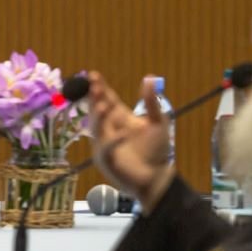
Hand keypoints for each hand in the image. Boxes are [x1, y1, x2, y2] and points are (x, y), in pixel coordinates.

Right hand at [87, 72, 175, 209]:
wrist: (158, 175)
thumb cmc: (156, 149)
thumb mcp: (158, 122)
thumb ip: (152, 102)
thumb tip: (150, 77)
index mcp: (120, 117)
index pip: (107, 99)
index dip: (100, 87)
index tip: (93, 75)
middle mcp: (109, 129)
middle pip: (98, 110)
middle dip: (95, 98)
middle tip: (94, 86)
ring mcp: (105, 145)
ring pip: (96, 129)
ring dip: (98, 117)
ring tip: (103, 105)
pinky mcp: (107, 161)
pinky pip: (106, 149)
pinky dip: (113, 141)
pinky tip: (123, 134)